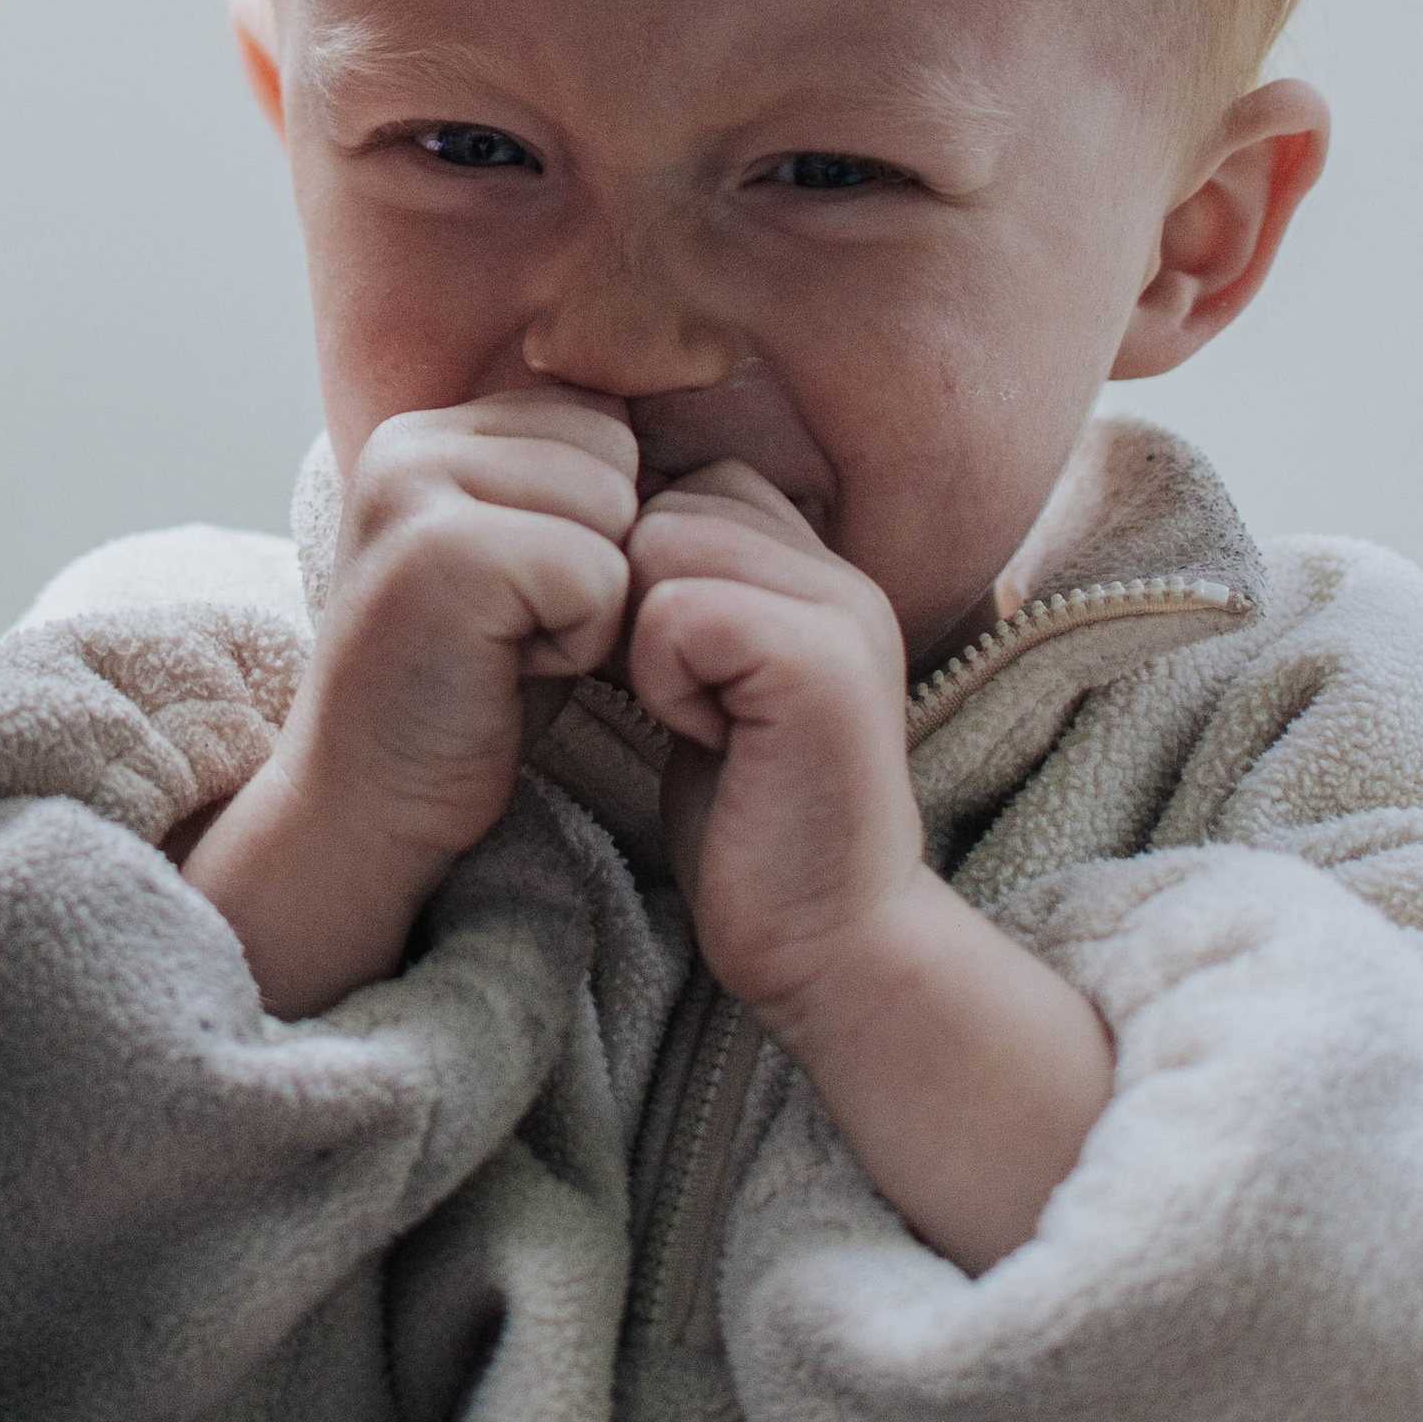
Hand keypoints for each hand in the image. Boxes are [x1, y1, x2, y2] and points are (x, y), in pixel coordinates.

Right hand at [184, 390, 637, 1017]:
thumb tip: (687, 398)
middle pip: (614, 450)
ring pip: (614, 503)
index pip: (599, 417)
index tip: (529, 595)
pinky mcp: (439, 552)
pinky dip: (580, 641)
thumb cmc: (471, 693)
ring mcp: (412, 488)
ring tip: (515, 645)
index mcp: (427, 429)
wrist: (370, 807)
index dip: (602, 520)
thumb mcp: (524, 558)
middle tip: (522, 626)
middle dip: (603, 549)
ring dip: (594, 597)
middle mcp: (409, 441)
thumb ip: (569, 481)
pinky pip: (596, 571)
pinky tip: (510, 672)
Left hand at [624, 460, 914, 1026]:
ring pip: (661, 543)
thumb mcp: (704, 681)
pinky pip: (677, 612)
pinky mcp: (819, 663)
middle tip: (688, 701)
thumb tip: (583, 525)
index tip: (673, 672)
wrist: (825, 939)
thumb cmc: (747, 822)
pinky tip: (709, 739)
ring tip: (702, 719)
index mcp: (816, 569)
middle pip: (663, 503)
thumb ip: (679, 594)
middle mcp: (838, 573)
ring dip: (647, 643)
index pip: (686, 481)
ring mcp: (839, 611)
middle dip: (635, 602)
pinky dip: (664, 679)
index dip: (639, 573)